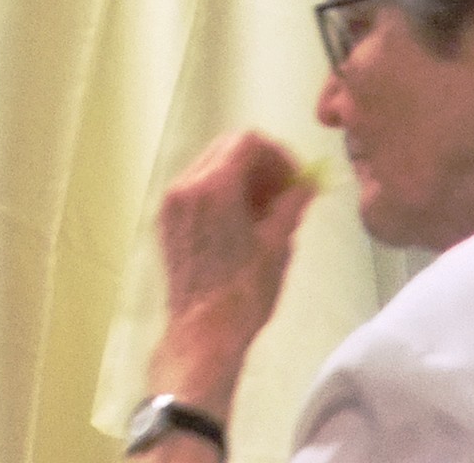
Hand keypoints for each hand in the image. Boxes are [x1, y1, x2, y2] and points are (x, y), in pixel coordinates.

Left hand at [145, 131, 316, 413]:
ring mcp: (171, 202)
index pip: (247, 142)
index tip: (294, 179)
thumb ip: (292, 205)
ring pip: (210, 166)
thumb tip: (307, 185)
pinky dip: (221, 193)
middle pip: (226, 149)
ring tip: (265, 211)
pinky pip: (196, 188)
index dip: (277, 155)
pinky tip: (241, 222)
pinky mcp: (166, 220)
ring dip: (241, 178)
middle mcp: (186, 186)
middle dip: (259, 165)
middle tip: (283, 193)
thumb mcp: (277, 245)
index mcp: (214, 187)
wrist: (203, 333)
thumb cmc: (245, 293)